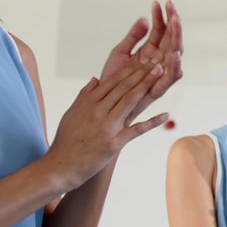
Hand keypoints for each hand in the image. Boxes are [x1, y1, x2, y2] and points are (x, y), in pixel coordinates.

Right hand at [45, 57, 168, 188]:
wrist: (60, 166)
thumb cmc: (66, 140)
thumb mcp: (71, 113)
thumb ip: (84, 95)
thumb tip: (95, 79)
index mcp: (88, 102)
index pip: (113, 81)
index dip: (130, 69)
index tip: (143, 60)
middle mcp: (98, 111)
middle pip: (124, 86)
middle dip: (142, 72)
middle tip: (157, 61)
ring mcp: (107, 126)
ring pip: (130, 100)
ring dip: (147, 85)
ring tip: (161, 73)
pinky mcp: (114, 143)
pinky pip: (137, 129)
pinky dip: (152, 122)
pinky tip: (166, 114)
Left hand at [100, 0, 183, 123]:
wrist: (103, 105)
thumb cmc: (112, 80)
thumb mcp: (120, 53)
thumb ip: (133, 37)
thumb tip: (144, 18)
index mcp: (150, 52)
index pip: (160, 30)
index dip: (161, 17)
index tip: (159, 2)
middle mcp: (158, 62)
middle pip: (171, 40)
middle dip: (173, 23)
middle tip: (172, 8)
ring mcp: (159, 75)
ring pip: (175, 56)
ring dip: (177, 39)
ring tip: (176, 23)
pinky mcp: (156, 90)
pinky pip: (170, 79)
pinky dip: (174, 67)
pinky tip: (174, 54)